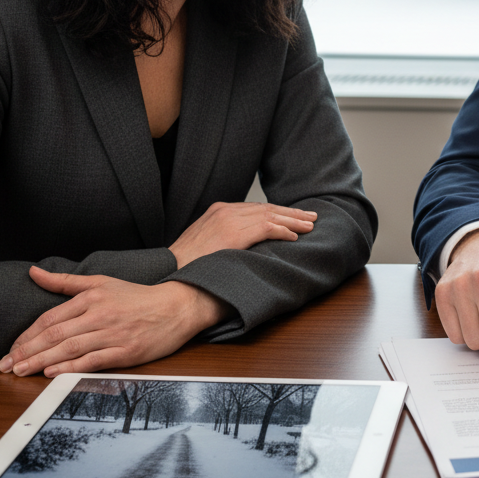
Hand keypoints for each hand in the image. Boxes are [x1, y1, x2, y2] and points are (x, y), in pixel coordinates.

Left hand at [0, 267, 230, 376]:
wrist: (177, 307)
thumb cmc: (138, 297)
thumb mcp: (101, 282)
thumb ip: (65, 281)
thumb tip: (33, 272)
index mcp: (92, 297)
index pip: (50, 318)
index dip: (28, 335)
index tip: (11, 348)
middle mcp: (100, 315)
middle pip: (55, 334)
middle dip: (27, 351)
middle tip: (7, 365)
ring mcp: (113, 334)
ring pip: (70, 348)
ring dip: (41, 361)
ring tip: (21, 371)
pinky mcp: (126, 351)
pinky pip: (93, 360)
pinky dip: (71, 367)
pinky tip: (53, 373)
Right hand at [169, 201, 315, 268]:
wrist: (168, 269)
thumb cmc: (186, 263)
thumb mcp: (206, 244)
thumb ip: (224, 238)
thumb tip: (243, 246)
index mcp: (218, 210)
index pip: (255, 208)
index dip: (277, 212)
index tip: (293, 217)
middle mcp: (225, 210)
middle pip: (266, 208)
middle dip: (290, 213)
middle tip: (310, 217)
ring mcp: (229, 220)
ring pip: (270, 215)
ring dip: (293, 220)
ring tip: (310, 225)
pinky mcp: (233, 233)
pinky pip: (266, 228)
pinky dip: (283, 230)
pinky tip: (294, 236)